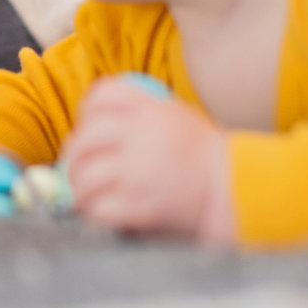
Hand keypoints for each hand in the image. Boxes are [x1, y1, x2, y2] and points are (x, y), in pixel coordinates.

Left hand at [62, 75, 233, 241]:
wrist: (233, 189)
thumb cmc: (203, 156)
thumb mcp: (177, 115)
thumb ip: (141, 110)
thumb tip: (92, 124)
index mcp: (152, 109)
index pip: (102, 96)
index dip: (87, 112)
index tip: (88, 127)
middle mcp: (141, 135)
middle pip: (85, 138)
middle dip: (74, 156)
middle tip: (77, 168)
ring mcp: (138, 170)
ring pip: (84, 175)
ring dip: (77, 187)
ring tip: (83, 194)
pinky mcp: (138, 203)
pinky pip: (97, 206)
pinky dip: (91, 210)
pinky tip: (97, 212)